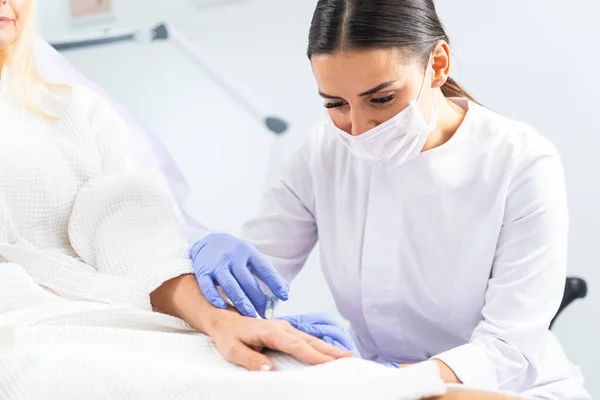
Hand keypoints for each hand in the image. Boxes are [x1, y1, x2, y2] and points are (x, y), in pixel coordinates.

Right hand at [191, 233, 288, 317]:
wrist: (208, 241)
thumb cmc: (235, 254)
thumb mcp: (252, 258)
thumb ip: (266, 273)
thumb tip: (285, 291)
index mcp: (248, 252)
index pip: (264, 268)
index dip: (275, 283)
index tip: (284, 297)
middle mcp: (233, 257)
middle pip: (247, 281)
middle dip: (258, 299)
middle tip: (264, 314)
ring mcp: (217, 264)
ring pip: (230, 286)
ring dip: (241, 302)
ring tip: (250, 315)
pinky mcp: (203, 271)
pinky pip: (208, 286)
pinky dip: (214, 297)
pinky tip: (223, 306)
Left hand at [206, 311, 352, 370]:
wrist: (224, 318)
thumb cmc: (228, 336)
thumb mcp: (232, 350)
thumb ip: (250, 360)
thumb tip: (268, 370)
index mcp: (270, 331)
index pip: (296, 345)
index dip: (313, 355)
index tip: (330, 363)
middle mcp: (281, 327)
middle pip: (310, 341)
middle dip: (331, 351)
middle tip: (350, 359)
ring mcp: (285, 328)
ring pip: (311, 339)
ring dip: (329, 348)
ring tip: (347, 356)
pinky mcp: (286, 331)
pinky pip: (307, 339)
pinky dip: (321, 346)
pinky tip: (330, 353)